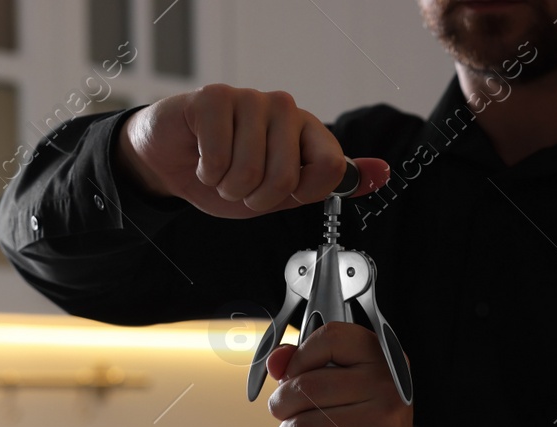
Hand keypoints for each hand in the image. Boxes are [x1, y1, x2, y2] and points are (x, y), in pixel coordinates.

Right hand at [116, 85, 389, 216]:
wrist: (175, 164)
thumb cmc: (230, 174)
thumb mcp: (286, 191)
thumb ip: (332, 182)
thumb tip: (382, 174)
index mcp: (308, 130)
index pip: (330, 167)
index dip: (301, 194)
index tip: (282, 193)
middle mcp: (285, 109)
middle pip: (288, 176)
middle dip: (257, 198)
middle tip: (242, 187)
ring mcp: (250, 99)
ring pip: (251, 169)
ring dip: (229, 187)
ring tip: (221, 173)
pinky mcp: (214, 98)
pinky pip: (219, 156)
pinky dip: (206, 173)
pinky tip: (202, 159)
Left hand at [267, 322, 412, 426]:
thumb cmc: (361, 423)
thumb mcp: (343, 385)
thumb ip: (307, 364)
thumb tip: (274, 362)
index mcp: (380, 357)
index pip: (330, 338)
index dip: (300, 357)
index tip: (292, 376)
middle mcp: (385, 385)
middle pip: (307, 386)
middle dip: (281, 405)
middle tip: (283, 414)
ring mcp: (380, 421)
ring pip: (303, 426)